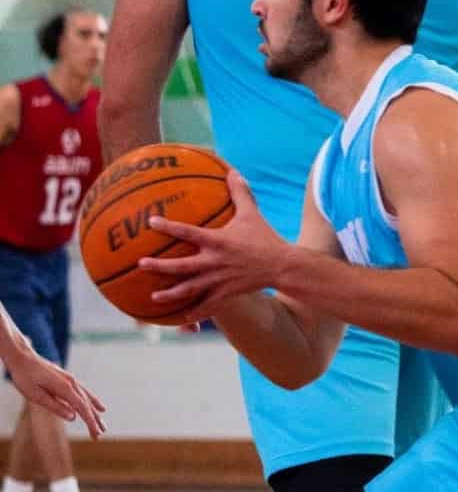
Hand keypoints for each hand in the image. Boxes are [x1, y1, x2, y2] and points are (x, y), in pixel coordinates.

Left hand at [6, 349, 105, 439]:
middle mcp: (72, 383)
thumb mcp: (36, 395)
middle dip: (94, 420)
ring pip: (87, 398)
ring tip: (103, 423)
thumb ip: (55, 406)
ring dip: (95, 412)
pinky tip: (97, 406)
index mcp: (65, 387)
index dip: (90, 421)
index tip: (96, 433)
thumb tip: (73, 417)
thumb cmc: (25, 377)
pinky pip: (83, 392)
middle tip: (100, 434)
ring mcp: (71, 380)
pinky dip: (92, 401)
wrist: (23, 357)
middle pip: (87, 404)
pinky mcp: (68, 379)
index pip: (82, 408)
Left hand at [140, 170, 285, 319]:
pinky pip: (206, 306)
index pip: (187, 232)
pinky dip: (193, 313)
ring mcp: (219, 280)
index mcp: (218, 241)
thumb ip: (240, 193)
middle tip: (141, 264)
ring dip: (170, 294)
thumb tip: (232, 172)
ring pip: (189, 289)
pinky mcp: (226, 294)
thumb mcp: (252, 214)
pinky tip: (180, 319)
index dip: (168, 226)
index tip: (151, 222)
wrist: (282, 266)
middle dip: (159, 267)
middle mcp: (214, 262)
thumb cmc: (265, 238)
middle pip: (181, 267)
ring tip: (153, 297)